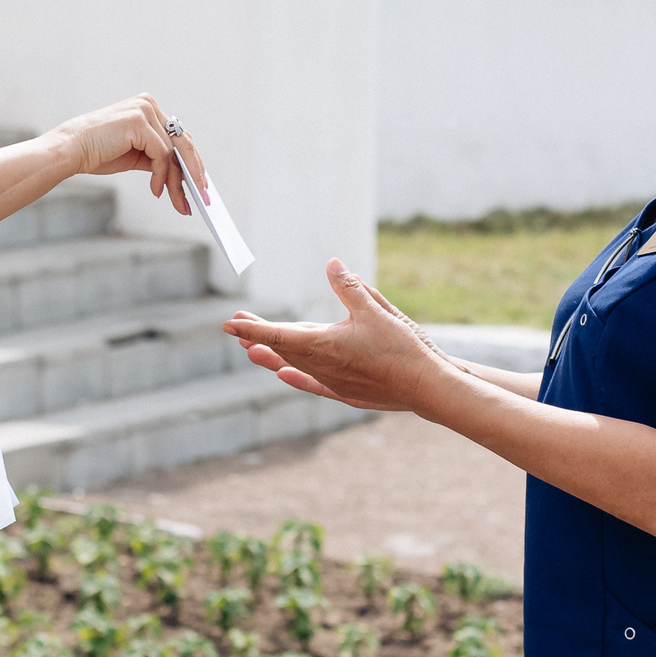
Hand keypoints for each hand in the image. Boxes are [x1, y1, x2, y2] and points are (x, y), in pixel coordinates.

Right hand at [52, 94, 208, 215]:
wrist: (70, 150)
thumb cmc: (98, 153)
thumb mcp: (135, 156)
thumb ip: (157, 158)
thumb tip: (181, 175)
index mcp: (148, 108)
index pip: (179, 137)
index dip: (192, 162)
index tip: (200, 185)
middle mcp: (149, 105)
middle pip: (183, 142)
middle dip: (193, 173)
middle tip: (201, 197)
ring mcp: (144, 111)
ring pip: (174, 152)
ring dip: (177, 181)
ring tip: (178, 202)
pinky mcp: (139, 122)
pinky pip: (161, 155)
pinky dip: (162, 176)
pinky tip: (155, 190)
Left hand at [222, 260, 453, 411]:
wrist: (426, 387)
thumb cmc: (402, 348)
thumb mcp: (376, 310)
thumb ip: (350, 287)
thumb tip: (331, 263)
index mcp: (323, 345)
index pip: (278, 335)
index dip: (252, 329)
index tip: (229, 324)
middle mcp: (322, 367)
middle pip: (282, 350)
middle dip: (259, 337)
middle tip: (237, 328)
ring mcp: (332, 382)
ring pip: (294, 366)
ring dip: (273, 356)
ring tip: (253, 351)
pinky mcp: (345, 393)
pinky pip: (312, 384)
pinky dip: (296, 378)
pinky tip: (285, 375)